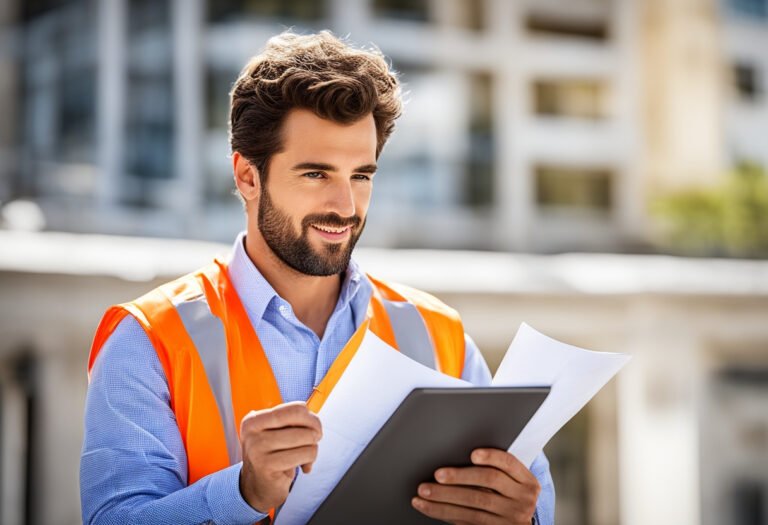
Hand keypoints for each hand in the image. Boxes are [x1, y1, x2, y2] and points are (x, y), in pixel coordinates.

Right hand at [239, 401, 321, 511]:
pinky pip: (304, 455)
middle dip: (315, 433)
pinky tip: (301, 467)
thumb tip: (314, 420)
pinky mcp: (266, 466)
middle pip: (302, 422)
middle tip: (312, 442)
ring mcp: (257, 449)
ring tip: (303, 457)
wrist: (257, 488)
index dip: (311, 418)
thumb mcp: (277, 434)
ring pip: (307, 438)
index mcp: (254, 419)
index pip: (294, 409)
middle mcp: (253, 432)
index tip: (313, 427)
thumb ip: (293, 422)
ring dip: (312, 449)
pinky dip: (309, 461)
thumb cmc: (273, 457)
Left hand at [412, 448, 539, 524]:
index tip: (473, 454)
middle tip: (437, 475)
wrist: (522, 523)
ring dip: (444, 499)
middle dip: (459, 477)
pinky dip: (445, 513)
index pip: (509, 463)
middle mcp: (522, 500)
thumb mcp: (514, 482)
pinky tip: (430, 507)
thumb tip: (457, 453)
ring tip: (424, 493)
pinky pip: (467, 522)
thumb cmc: (510, 494)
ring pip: (474, 506)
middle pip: (488, 483)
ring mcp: (510, 519)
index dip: (491, 457)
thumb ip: (497, 469)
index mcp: (527, 481)